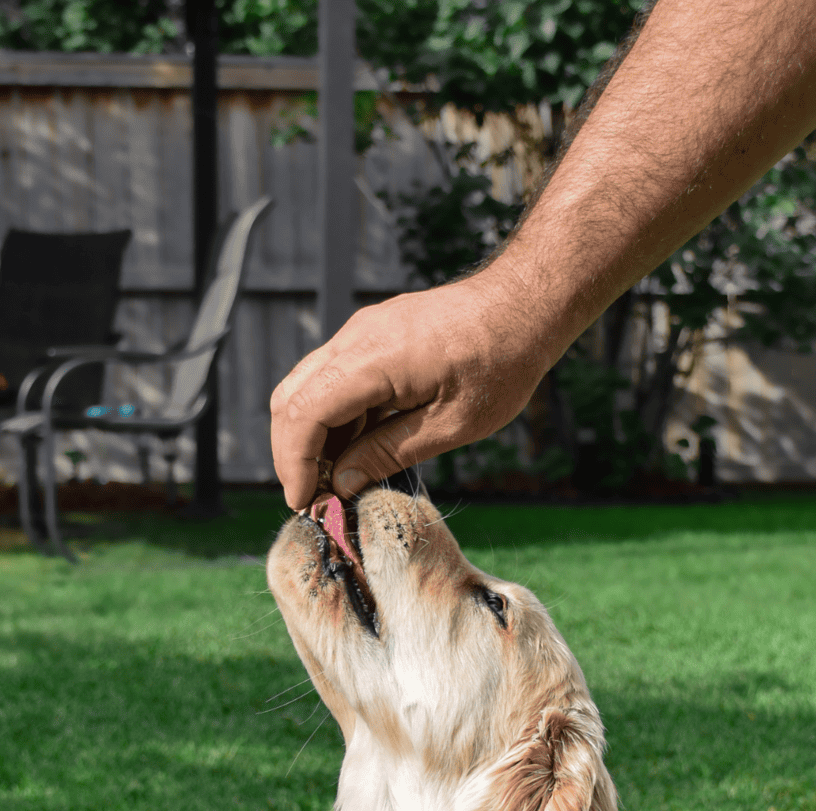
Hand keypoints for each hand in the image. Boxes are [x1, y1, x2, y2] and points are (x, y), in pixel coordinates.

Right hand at [270, 270, 557, 510]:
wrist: (524, 304)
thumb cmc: (500, 363)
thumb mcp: (450, 425)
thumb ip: (388, 453)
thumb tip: (340, 483)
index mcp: (373, 359)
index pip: (304, 413)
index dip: (294, 462)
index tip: (303, 502)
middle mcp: (356, 338)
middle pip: (291, 398)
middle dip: (292, 453)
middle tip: (311, 497)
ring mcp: (361, 333)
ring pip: (307, 387)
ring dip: (311, 437)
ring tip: (334, 481)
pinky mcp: (372, 337)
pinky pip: (333, 378)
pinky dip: (332, 418)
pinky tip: (354, 450)